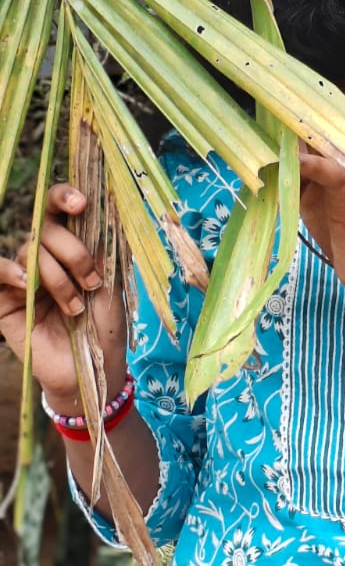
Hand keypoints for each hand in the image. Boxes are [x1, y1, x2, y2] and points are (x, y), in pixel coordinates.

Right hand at [0, 185, 128, 409]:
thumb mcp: (113, 284)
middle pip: (45, 227)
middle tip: (92, 282)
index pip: (59, 208)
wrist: (93, 370)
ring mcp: (22, 276)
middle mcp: (45, 256)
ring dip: (58, 277)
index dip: (64, 195)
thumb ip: (104, 247)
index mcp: (71, 245)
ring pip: (30, 252)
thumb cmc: (105, 328)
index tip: (81, 203)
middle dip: (73, 251)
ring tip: (74, 307)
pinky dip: (9, 271)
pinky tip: (27, 284)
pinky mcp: (4, 299)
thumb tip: (108, 205)